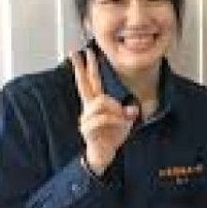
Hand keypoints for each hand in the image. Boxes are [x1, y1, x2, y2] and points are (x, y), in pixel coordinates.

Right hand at [70, 48, 137, 174]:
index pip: (92, 81)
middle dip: (80, 67)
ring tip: (122, 118)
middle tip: (76, 52)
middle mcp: (89, 108)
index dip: (89, 67)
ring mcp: (86, 118)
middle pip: (83, 84)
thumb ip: (127, 111)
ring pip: (101, 102)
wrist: (103, 155)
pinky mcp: (87, 129)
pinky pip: (102, 118)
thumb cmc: (111, 136)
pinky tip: (118, 125)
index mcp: (97, 103)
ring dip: (115, 109)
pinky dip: (114, 121)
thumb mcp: (125, 121)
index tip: (85, 52)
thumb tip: (130, 108)